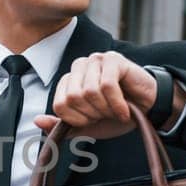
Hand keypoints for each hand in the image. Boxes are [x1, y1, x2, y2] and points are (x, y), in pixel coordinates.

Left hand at [34, 51, 159, 141]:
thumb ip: (63, 126)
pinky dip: (116, 103)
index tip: (93, 120)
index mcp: (70, 80)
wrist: (148, 110)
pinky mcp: (114, 59)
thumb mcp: (87, 126)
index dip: (78, 119)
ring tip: (116, 109)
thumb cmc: (116, 116)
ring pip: (90, 91)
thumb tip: (37, 120)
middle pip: (73, 98)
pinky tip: (124, 109)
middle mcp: (79, 66)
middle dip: (92, 113)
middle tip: (106, 114)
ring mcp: (96, 60)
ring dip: (106, 108)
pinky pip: (107, 86)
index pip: (60, 104)